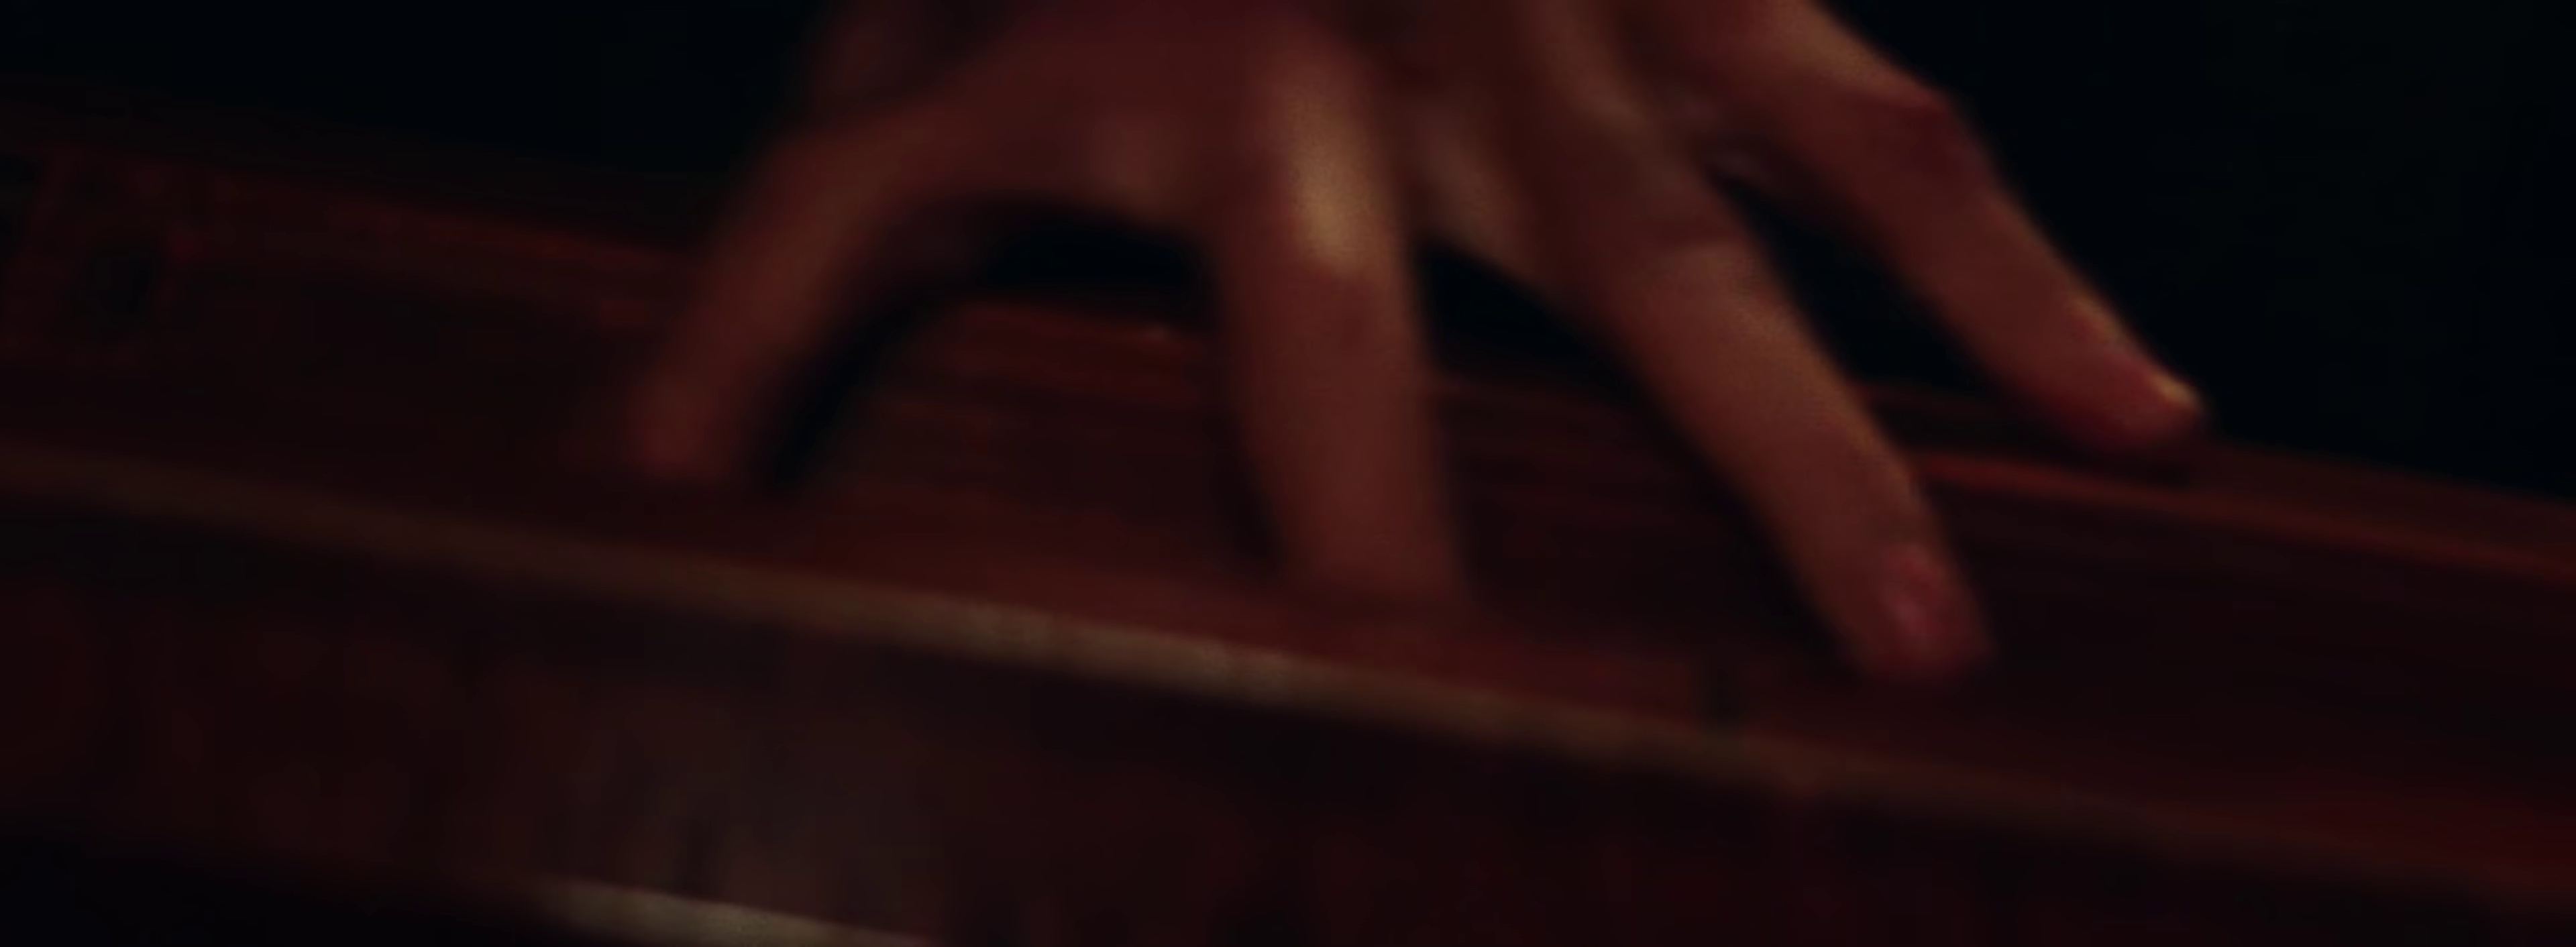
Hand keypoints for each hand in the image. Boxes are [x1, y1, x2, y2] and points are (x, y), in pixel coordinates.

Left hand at [624, 0, 2203, 681]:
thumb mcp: (889, 86)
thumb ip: (770, 289)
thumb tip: (631, 498)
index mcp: (1207, 121)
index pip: (1270, 397)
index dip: (1327, 583)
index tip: (1361, 788)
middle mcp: (1408, 81)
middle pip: (1542, 322)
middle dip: (1640, 526)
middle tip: (1733, 749)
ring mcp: (1575, 27)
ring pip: (1747, 229)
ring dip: (1858, 437)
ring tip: (1966, 627)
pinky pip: (1876, 108)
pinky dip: (2011, 266)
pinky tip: (2143, 422)